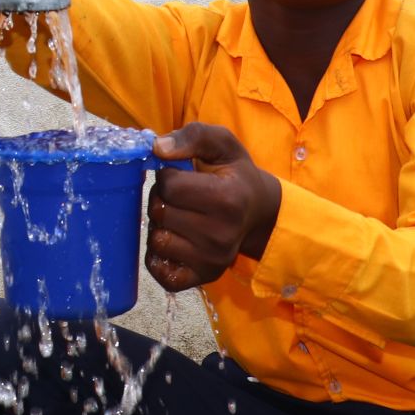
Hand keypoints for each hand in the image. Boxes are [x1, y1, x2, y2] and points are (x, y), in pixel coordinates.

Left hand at [144, 123, 282, 293]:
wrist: (258, 212)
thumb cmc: (235, 174)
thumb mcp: (222, 143)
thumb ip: (192, 136)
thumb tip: (157, 149)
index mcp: (227, 199)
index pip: (168, 185)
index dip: (168, 176)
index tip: (183, 176)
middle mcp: (221, 235)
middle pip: (160, 212)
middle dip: (162, 199)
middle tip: (182, 197)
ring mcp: (213, 260)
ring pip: (156, 241)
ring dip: (161, 226)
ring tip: (180, 216)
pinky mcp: (203, 278)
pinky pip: (160, 272)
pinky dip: (158, 256)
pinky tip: (174, 239)